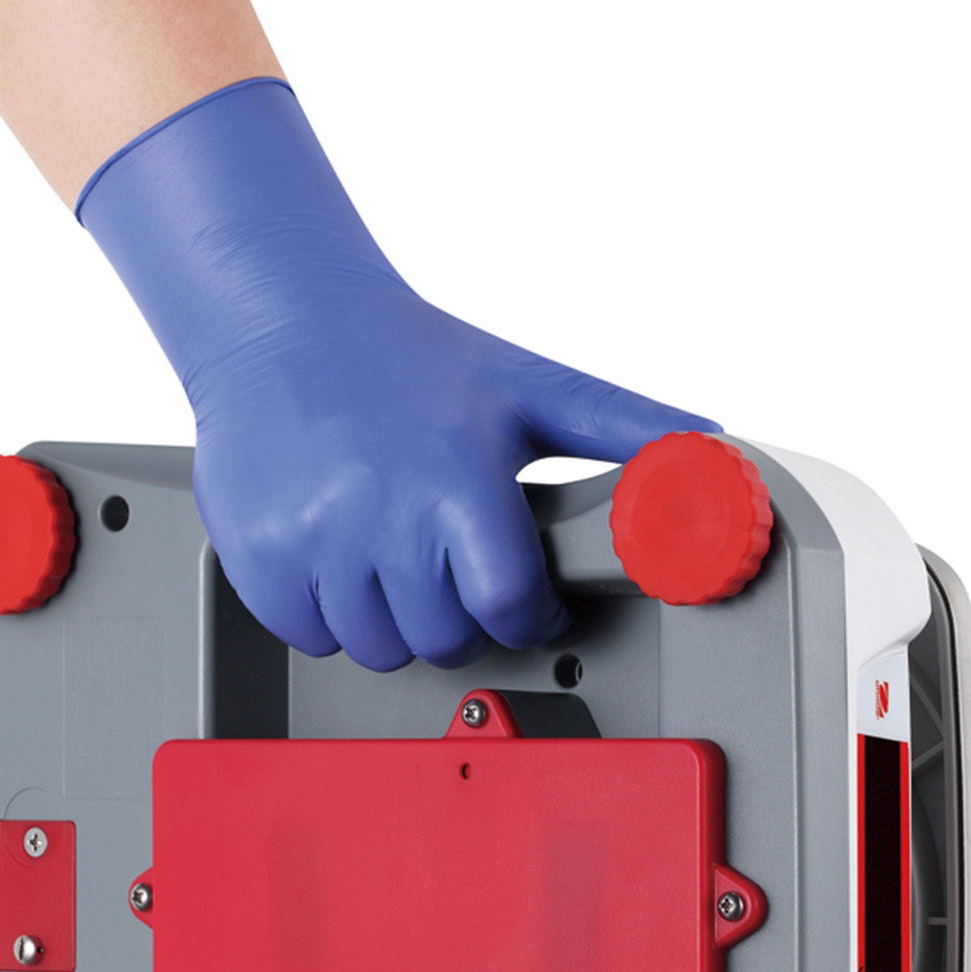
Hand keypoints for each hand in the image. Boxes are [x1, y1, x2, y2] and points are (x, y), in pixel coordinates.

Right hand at [189, 283, 716, 668]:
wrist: (284, 322)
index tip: (524, 600)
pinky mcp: (260, 558)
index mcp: (457, 481)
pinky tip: (340, 557)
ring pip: (377, 648)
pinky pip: (309, 635)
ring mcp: (315, 541)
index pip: (511, 606)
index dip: (528, 612)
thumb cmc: (407, 355)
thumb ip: (622, 424)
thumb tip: (710, 449)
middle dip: (461, 616)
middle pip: (445, 639)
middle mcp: (382, 517)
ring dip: (395, 620)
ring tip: (394, 555)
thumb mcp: (525, 384)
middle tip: (451, 566)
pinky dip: (329, 614)